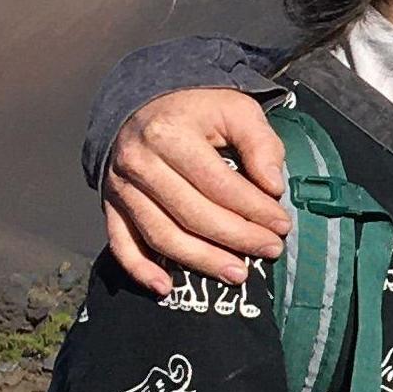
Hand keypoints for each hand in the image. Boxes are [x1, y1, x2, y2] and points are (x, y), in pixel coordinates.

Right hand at [103, 90, 291, 294]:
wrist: (146, 103)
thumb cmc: (200, 109)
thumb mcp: (237, 110)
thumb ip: (261, 145)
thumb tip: (273, 187)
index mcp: (169, 135)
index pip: (218, 184)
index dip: (254, 209)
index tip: (282, 225)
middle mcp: (138, 162)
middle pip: (191, 214)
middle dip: (236, 238)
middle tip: (270, 251)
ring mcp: (120, 187)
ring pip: (161, 235)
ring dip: (200, 261)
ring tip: (238, 273)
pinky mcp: (110, 204)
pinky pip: (120, 243)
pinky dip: (139, 269)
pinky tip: (165, 288)